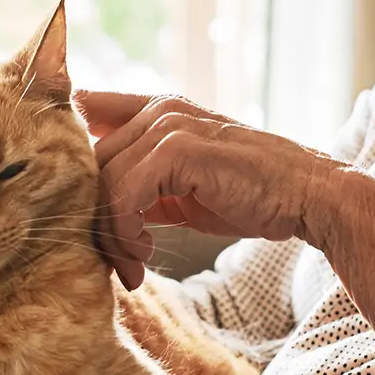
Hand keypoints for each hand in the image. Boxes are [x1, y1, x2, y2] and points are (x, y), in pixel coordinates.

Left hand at [75, 90, 350, 288]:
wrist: (307, 196)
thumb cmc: (251, 195)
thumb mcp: (184, 186)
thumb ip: (142, 185)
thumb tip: (99, 213)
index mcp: (157, 109)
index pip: (86, 112)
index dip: (68, 153)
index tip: (69, 204)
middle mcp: (158, 110)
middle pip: (88, 162)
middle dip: (94, 218)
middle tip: (118, 261)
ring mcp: (167, 126)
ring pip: (102, 183)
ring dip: (112, 235)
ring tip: (134, 266)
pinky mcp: (177, 151)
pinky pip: (124, 195)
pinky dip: (127, 233)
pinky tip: (146, 255)